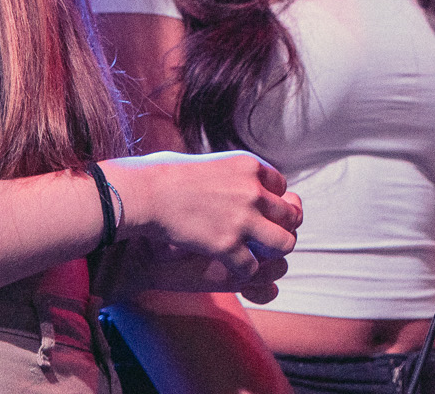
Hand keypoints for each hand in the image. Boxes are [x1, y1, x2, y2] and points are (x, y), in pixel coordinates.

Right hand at [102, 151, 302, 301]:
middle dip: (281, 228)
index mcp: (248, 166)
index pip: (281, 186)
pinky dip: (245, 272)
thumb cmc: (161, 175)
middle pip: (290, 215)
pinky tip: (234, 270)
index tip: (260, 210)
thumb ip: (224, 172)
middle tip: (266, 238)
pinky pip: (252, 267)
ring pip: (283, 243)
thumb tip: (222, 178)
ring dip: (273, 252)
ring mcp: (243, 219)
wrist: (144, 193)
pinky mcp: (227, 245)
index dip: (272, 200)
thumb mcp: (205, 161)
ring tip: (260, 256)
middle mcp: (253, 191)